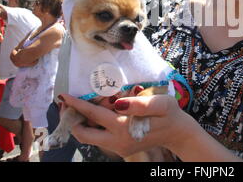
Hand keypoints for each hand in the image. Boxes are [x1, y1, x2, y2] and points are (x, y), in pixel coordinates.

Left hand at [58, 91, 189, 157]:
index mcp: (124, 128)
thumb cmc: (170, 114)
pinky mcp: (120, 147)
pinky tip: (96, 112)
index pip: (93, 116)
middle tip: (67, 104)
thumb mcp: (159, 104)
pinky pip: (99, 137)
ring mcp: (118, 146)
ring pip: (89, 137)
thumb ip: (139, 104)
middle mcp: (117, 141)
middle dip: (72, 119)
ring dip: (81, 122)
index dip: (77, 105)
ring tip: (80, 105)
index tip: (64, 96)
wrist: (178, 132)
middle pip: (83, 134)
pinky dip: (92, 126)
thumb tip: (117, 102)